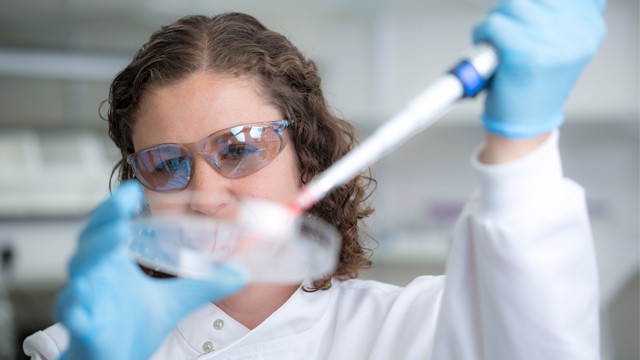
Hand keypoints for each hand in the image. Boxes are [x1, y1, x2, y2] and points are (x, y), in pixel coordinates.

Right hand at [54, 181, 246, 359]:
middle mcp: (96, 275)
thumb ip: (206, 282)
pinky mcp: (81, 325)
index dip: (116, 208)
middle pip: (91, 242)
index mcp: (115, 263)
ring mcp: (85, 298)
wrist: (115, 359)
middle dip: (106, 224)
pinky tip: (82, 299)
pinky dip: (74, 304)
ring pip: (80, 272)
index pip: (110, 227)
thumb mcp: (177, 300)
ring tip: (117, 240)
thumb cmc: (133, 325)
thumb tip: (240, 271)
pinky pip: (71, 311)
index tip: (133, 191)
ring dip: (95, 254)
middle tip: (126, 211)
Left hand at [474, 0, 605, 138]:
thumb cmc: (535, 85)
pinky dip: (483, 34)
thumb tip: (537, 1)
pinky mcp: (525, 54)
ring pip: (511, 5)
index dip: (534, 6)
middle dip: (510, 12)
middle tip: (506, 35)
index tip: (525, 21)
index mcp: (589, 27)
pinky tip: (490, 52)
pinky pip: (494, 25)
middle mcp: (576, 33)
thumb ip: (557, 18)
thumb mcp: (559, 46)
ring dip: (496, 22)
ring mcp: (552, 43)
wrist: (524, 125)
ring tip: (499, 44)